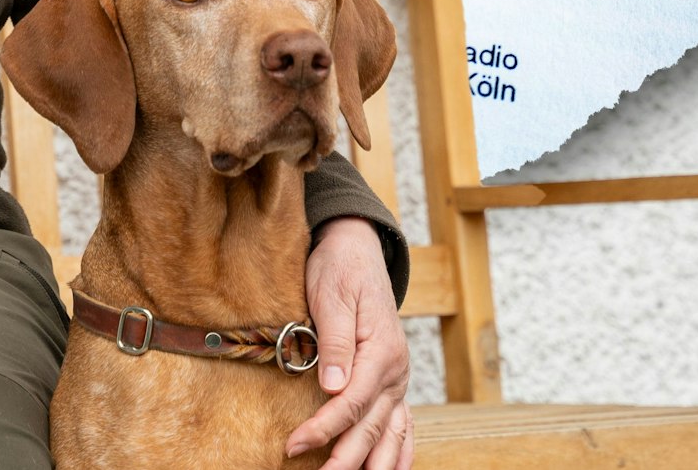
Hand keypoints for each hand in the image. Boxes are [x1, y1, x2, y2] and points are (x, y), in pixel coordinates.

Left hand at [286, 217, 412, 469]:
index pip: (351, 402)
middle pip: (371, 425)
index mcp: (381, 351)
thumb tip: (333, 387)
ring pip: (391, 431)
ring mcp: (398, 378)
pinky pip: (403, 423)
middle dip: (346, 458)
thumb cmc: (338, 269)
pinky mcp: (392, 379)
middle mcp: (396, 370)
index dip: (324, 428)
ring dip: (375, 463)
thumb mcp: (331, 296)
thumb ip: (334, 343)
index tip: (294, 445)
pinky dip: (400, 450)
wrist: (357, 249)